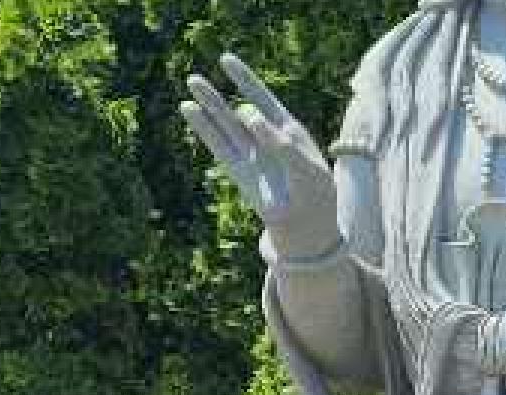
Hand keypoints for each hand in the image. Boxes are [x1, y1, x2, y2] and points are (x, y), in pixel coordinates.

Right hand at [180, 54, 338, 258]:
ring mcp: (250, 154)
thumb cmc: (316, 193)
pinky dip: (204, 127)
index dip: (245, 80)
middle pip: (238, 110)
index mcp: (287, 131)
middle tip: (194, 77)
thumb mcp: (307, 166)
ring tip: (191, 84)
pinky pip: (219, 145)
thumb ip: (283, 144)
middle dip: (219, 93)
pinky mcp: (239, 170)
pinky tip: (189, 110)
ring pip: (225, 124)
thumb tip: (250, 116)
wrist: (310, 224)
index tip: (226, 59)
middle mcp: (264, 139)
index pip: (264, 99)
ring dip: (208, 105)